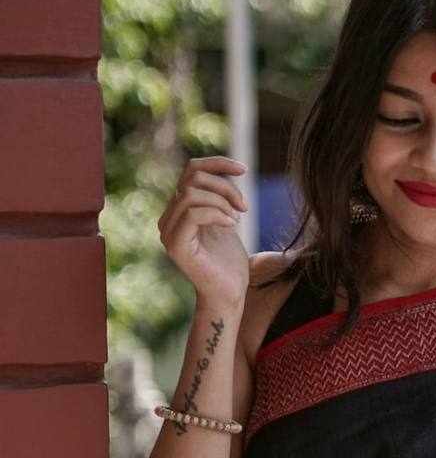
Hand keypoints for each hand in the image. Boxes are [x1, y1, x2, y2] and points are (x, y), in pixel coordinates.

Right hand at [158, 156, 249, 309]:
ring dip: (222, 202)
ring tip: (238, 219)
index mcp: (178, 209)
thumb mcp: (225, 219)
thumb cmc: (229, 261)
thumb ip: (217, 197)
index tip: (244, 170)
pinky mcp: (175, 245)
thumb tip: (222, 169)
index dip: (218, 164)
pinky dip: (216, 214)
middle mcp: (168, 217)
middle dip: (225, 187)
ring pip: (190, 193)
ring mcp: (168, 231)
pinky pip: (192, 213)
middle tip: (245, 207)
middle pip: (192, 178)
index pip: (191, 170)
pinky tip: (232, 225)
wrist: (229, 293)